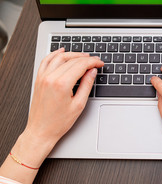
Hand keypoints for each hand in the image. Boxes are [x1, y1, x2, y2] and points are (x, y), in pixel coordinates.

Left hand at [23, 48, 103, 163]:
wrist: (41, 131)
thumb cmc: (58, 122)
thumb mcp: (79, 105)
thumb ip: (86, 85)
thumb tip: (92, 72)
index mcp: (61, 84)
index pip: (80, 65)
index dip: (93, 62)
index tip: (100, 63)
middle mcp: (51, 78)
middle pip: (71, 60)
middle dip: (85, 58)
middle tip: (95, 61)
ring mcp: (43, 77)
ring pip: (59, 57)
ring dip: (72, 54)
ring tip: (83, 56)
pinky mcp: (39, 79)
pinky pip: (46, 61)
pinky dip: (54, 54)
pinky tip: (61, 52)